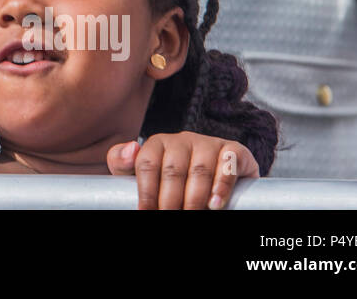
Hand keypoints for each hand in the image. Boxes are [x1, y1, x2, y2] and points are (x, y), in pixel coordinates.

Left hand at [108, 131, 258, 209]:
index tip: (146, 212)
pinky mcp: (234, 150)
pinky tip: (215, 204)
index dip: (146, 192)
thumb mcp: (142, 173)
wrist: (216, 178)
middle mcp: (183, 139)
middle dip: (170, 200)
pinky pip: (228, 164)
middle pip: (173, 170)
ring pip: (199, 170)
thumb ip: (123, 163)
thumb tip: (131, 148)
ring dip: (195, 198)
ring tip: (193, 215)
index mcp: (158, 143)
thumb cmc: (171, 181)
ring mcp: (209, 143)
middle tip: (170, 217)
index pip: (147, 163)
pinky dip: (222, 185)